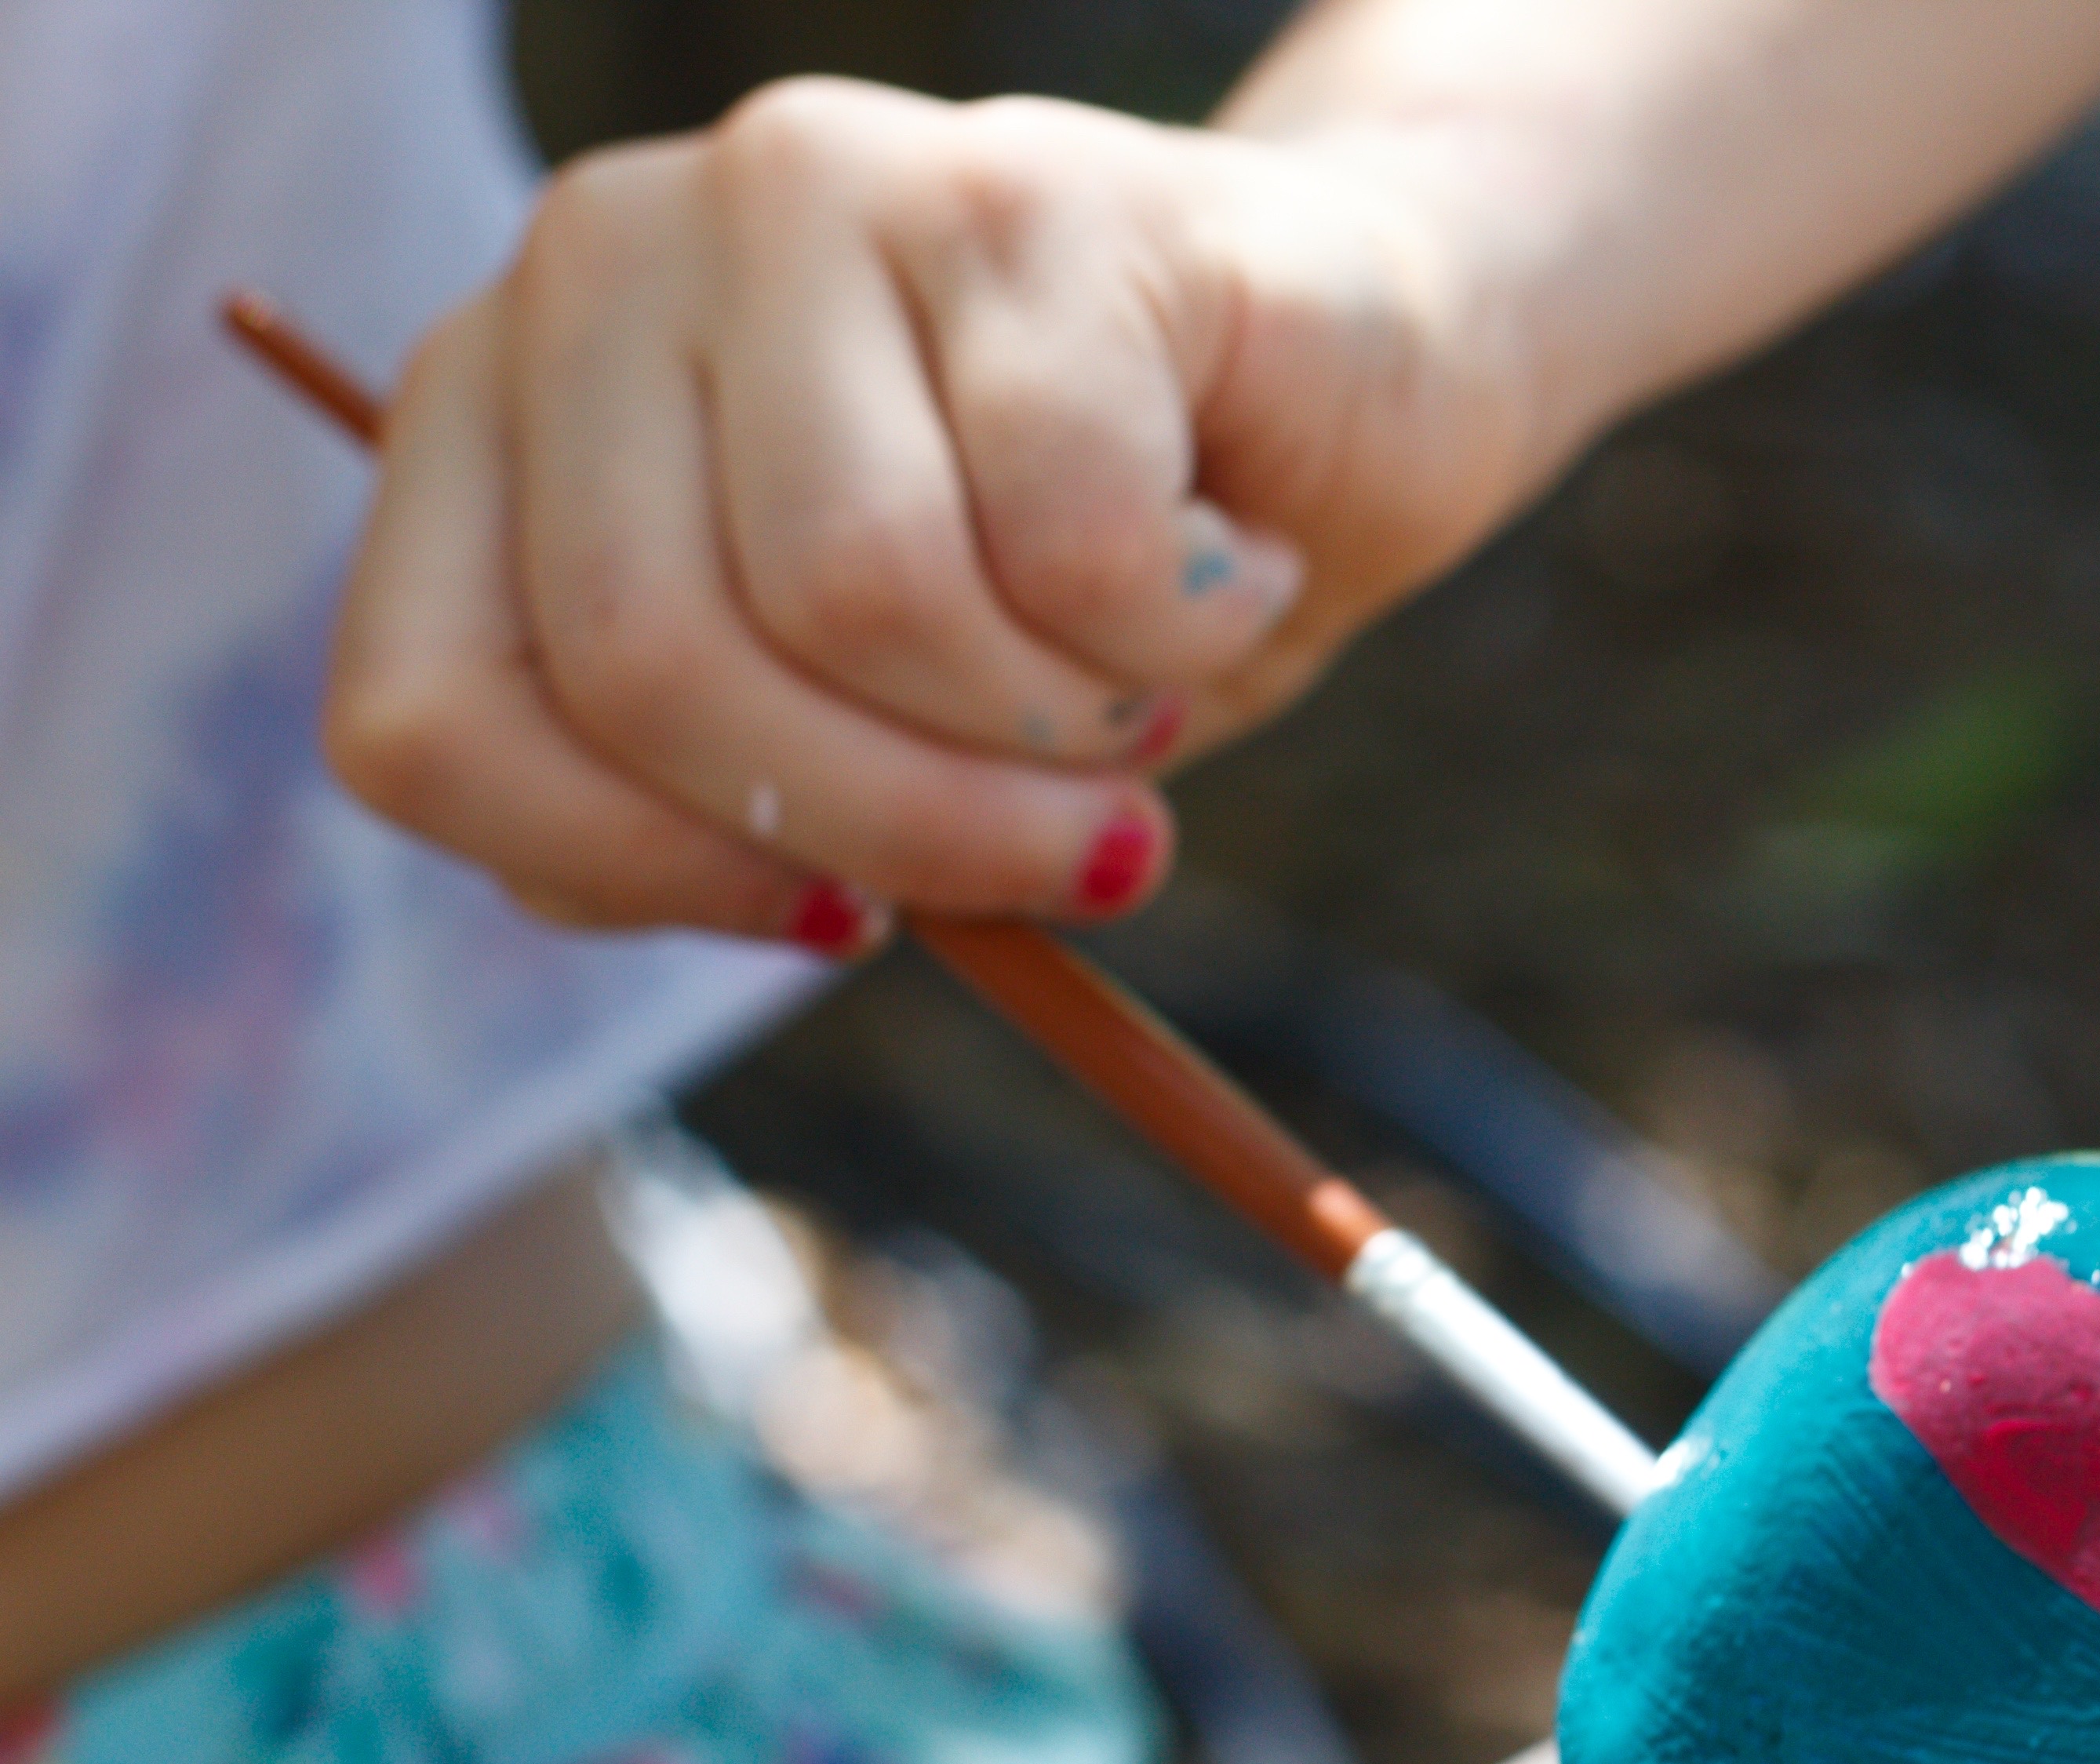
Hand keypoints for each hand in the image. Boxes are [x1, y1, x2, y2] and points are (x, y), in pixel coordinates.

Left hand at [324, 79, 1546, 950]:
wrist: (1358, 359)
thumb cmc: (1095, 567)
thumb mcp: (878, 728)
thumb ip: (736, 811)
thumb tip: (774, 902)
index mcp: (496, 405)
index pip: (429, 717)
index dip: (635, 877)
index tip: (838, 923)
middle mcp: (602, 258)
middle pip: (654, 665)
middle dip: (901, 829)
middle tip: (1081, 856)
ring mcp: (802, 193)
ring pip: (863, 594)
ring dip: (1061, 725)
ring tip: (1146, 676)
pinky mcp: (1016, 193)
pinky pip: (1073, 536)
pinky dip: (1187, 626)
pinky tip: (1236, 563)